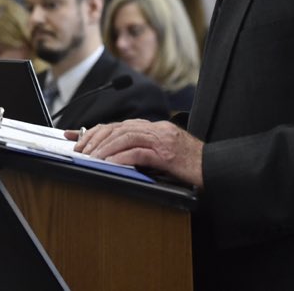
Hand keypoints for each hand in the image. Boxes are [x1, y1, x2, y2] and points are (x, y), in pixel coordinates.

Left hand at [67, 119, 204, 187]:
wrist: (217, 169)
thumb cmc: (191, 166)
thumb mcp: (164, 155)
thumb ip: (143, 150)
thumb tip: (115, 156)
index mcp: (154, 127)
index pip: (118, 124)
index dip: (95, 130)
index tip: (76, 136)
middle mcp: (156, 129)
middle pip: (117, 128)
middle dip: (95, 138)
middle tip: (80, 150)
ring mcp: (161, 139)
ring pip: (124, 136)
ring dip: (104, 148)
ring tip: (90, 158)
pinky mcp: (166, 154)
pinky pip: (137, 152)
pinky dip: (119, 157)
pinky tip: (108, 163)